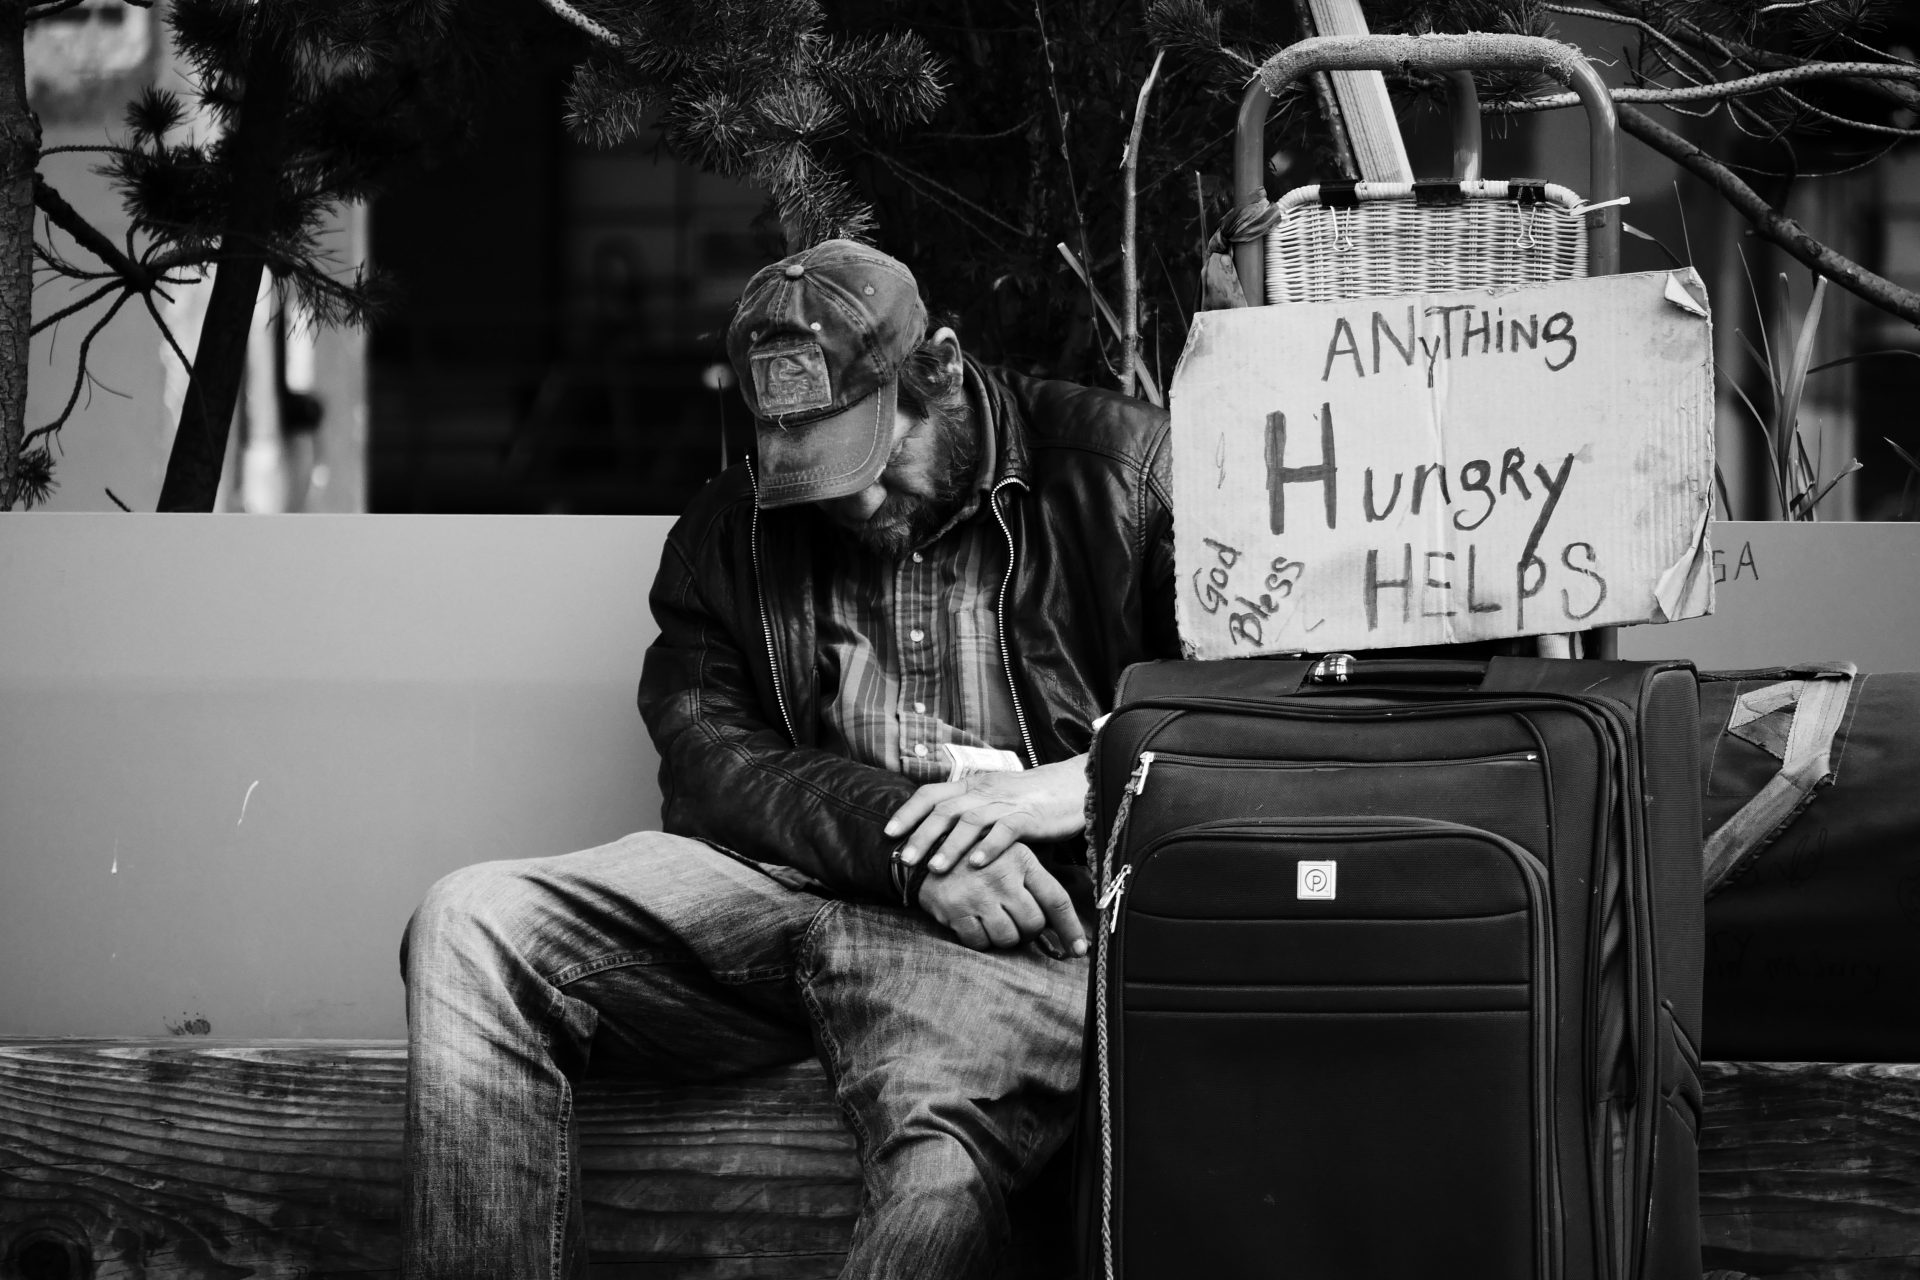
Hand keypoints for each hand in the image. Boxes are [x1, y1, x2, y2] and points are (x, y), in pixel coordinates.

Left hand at [885, 754, 1088, 873]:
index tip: (889, 833)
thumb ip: (969, 809)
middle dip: (921, 834)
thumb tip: (936, 830)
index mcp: (974, 785)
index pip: (932, 793)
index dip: (908, 812)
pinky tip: (976, 865)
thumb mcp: (994, 798)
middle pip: (945, 809)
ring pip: (970, 821)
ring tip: (933, 868)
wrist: (1074, 786)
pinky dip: (988, 847)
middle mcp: (985, 791)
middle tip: (904, 859)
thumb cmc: (1031, 798)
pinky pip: (1005, 831)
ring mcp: (1007, 803)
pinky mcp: (1029, 817)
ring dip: (949, 845)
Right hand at [915, 844, 1088, 955]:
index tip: (1080, 950)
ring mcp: (978, 896)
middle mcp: (1002, 877)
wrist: (924, 849)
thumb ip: (1035, 878)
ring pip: (1009, 938)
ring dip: (1006, 938)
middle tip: (1018, 923)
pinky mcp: (955, 912)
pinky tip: (976, 924)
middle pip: (1034, 924)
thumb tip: (1061, 918)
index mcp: (1022, 860)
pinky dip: (982, 940)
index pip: (1056, 900)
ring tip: (996, 922)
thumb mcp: (1009, 851)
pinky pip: (980, 943)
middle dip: (1030, 931)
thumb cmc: (976, 854)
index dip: (1071, 929)